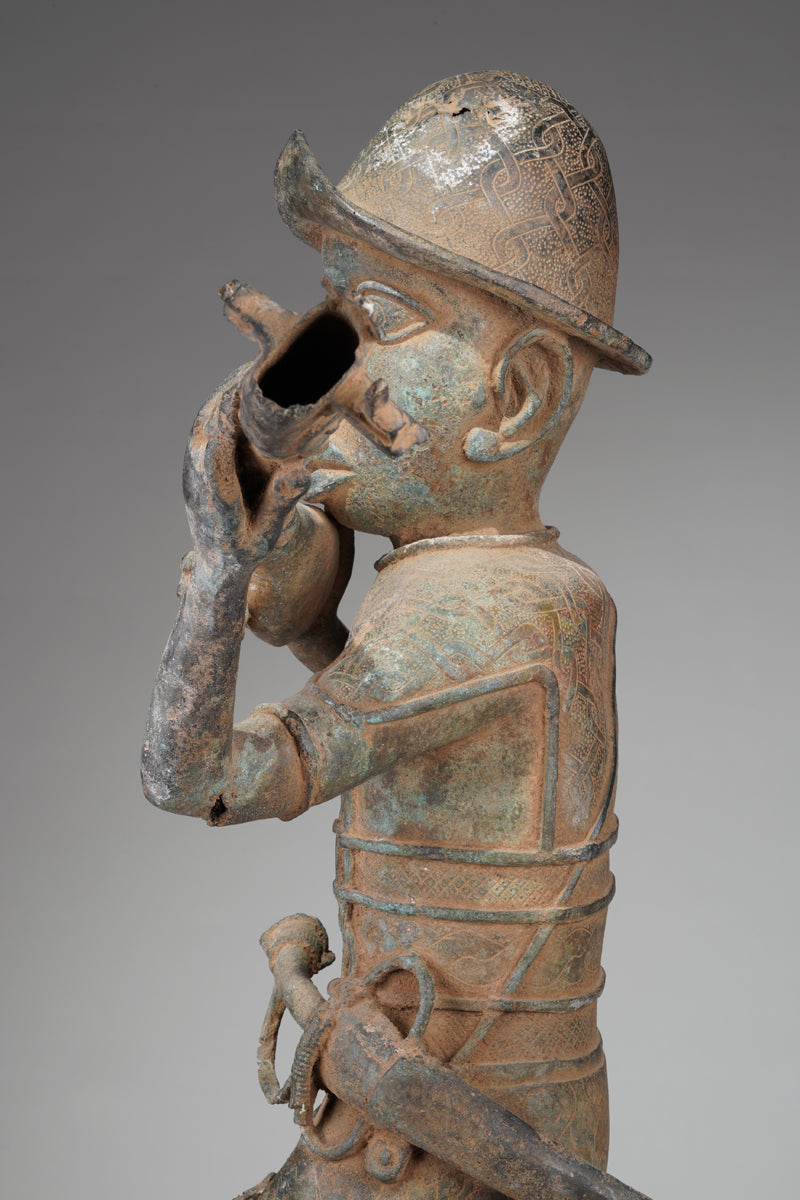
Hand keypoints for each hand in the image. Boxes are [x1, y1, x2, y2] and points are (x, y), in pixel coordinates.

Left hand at [182, 369, 310, 569]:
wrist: (218, 565)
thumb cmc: (247, 551)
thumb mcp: (270, 534)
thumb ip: (282, 502)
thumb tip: (300, 469)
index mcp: (215, 500)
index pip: (215, 451)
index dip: (226, 418)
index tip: (242, 391)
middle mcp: (198, 480)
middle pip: (205, 427)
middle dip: (226, 395)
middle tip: (253, 366)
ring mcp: (193, 471)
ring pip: (201, 424)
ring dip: (221, 396)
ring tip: (247, 369)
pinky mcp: (197, 465)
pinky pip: (204, 429)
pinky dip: (219, 408)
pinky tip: (238, 392)